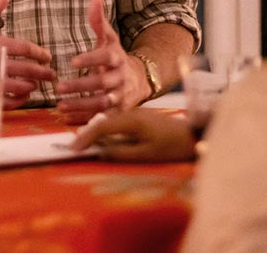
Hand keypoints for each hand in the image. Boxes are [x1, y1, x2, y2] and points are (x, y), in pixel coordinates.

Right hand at [0, 0, 55, 106]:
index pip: (24, 48)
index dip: (40, 53)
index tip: (47, 57)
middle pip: (27, 69)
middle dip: (43, 73)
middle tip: (51, 74)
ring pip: (20, 87)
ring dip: (32, 86)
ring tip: (36, 84)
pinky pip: (7, 103)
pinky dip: (19, 101)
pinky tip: (22, 96)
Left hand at [55, 0, 149, 124]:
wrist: (140, 80)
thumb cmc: (116, 58)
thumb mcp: (109, 40)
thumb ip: (99, 22)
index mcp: (117, 58)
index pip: (106, 57)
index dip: (91, 59)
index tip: (72, 61)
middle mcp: (120, 78)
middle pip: (102, 83)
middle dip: (80, 86)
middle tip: (58, 87)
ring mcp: (120, 97)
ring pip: (101, 103)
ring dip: (80, 105)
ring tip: (60, 105)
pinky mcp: (117, 113)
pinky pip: (101, 118)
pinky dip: (84, 119)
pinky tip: (66, 118)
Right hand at [69, 110, 195, 162]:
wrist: (194, 134)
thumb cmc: (172, 147)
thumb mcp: (146, 155)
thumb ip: (121, 154)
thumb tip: (99, 153)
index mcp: (131, 121)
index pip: (101, 128)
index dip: (85, 138)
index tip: (72, 149)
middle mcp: (131, 112)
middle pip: (102, 121)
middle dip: (86, 132)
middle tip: (72, 145)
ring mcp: (136, 112)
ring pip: (109, 120)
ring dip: (96, 130)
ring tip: (83, 142)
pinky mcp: (140, 116)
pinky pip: (118, 121)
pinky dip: (106, 129)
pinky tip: (103, 137)